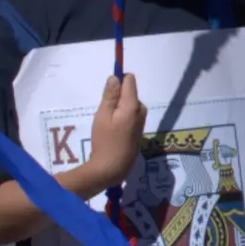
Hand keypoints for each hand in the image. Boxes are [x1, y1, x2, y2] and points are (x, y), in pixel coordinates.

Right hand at [82, 75, 146, 190]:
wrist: (113, 168)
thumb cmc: (105, 141)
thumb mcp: (103, 116)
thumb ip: (110, 95)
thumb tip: (115, 77)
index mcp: (133, 104)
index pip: (130, 80)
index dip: (118, 82)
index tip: (108, 93)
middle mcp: (141, 110)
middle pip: (130, 93)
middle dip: (117, 98)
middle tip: (105, 113)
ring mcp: (142, 121)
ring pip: (130, 104)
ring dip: (119, 109)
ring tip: (108, 124)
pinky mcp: (139, 130)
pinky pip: (131, 115)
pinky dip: (122, 118)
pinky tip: (114, 131)